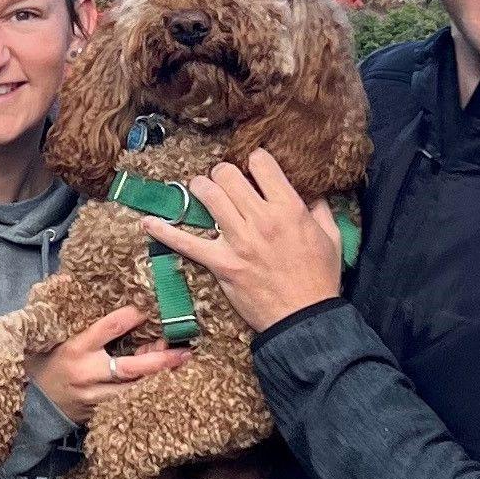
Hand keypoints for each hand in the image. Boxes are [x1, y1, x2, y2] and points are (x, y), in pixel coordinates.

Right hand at [29, 304, 183, 421]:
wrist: (33, 404)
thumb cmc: (48, 363)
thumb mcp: (59, 338)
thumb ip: (82, 321)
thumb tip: (92, 290)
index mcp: (76, 348)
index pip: (110, 327)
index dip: (133, 316)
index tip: (152, 307)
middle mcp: (87, 373)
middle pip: (130, 367)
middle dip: (159, 359)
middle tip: (183, 350)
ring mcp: (94, 397)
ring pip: (134, 389)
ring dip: (158, 376)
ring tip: (180, 362)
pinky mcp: (99, 413)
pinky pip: (128, 401)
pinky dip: (145, 391)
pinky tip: (162, 381)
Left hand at [174, 148, 346, 331]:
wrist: (305, 319)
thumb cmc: (320, 279)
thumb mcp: (331, 238)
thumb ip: (320, 210)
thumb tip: (314, 193)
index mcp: (289, 209)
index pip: (261, 164)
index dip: (255, 160)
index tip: (253, 166)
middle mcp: (261, 219)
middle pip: (228, 176)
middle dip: (222, 172)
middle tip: (223, 179)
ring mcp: (238, 241)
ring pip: (208, 197)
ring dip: (199, 188)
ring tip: (199, 188)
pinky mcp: (222, 263)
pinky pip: (187, 243)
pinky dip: (165, 232)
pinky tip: (148, 222)